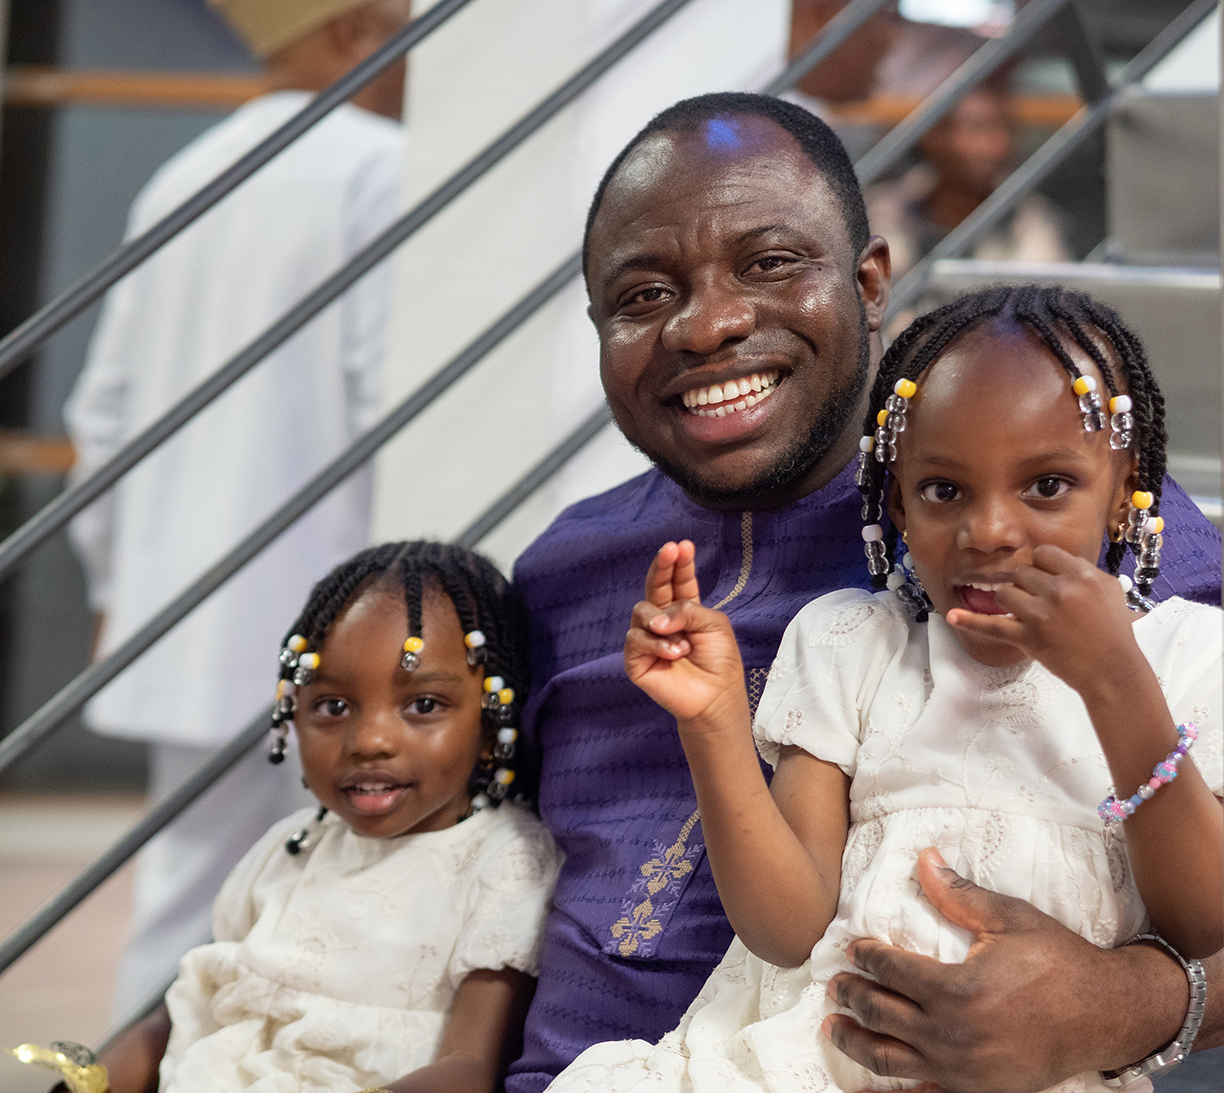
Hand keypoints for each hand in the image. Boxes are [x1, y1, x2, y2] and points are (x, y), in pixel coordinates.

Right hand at [623, 541, 745, 726]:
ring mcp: (648, 637)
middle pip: (655, 586)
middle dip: (661, 567)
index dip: (679, 563)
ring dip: (663, 623)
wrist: (714, 698)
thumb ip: (689, 610)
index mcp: (685, 609)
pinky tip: (673, 654)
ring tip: (683, 645)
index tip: (682, 545)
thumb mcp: (715, 625)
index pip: (679, 580)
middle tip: (670, 550)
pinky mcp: (636, 658)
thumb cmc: (719, 662)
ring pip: (641, 611)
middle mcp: (664, 619)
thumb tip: (658, 618)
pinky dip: (656, 644)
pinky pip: (635, 638)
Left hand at [821, 849, 1187, 1092]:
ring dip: (856, 1043)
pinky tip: (870, 1087)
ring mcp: (963, 1071)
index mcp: (956, 988)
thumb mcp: (1008, 918)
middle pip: (882, 1014)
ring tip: (835, 1028)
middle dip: (852, 997)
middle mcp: (952, 1034)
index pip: (891, 968)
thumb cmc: (1058, 961)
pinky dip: (892, 1092)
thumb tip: (924, 857)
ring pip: (890, 1059)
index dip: (866, 956)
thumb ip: (957, 894)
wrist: (1107, 1015)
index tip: (852, 949)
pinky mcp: (978, 1092)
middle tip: (835, 986)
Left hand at [945, 544, 1141, 696]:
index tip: (1045, 578)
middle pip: (1022, 572)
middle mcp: (1059, 590)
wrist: (1113, 670)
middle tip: (1041, 602)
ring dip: (1012, 601)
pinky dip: (969, 621)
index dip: (1042, 566)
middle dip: (1027, 586)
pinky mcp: (1027, 637)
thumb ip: (1080, 569)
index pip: (1043, 554)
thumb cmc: (1113, 630)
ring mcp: (1040, 614)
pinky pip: (992, 626)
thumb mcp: (1108, 588)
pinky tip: (951, 616)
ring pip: (1005, 593)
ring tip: (1030, 614)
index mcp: (1080, 574)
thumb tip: (1053, 560)